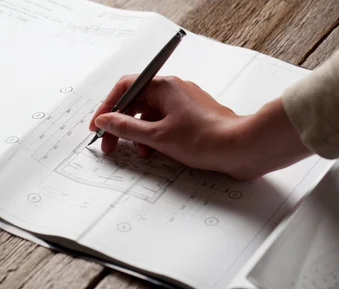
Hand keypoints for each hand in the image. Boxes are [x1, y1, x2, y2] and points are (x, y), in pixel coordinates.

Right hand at [90, 75, 310, 178]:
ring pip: (152, 116)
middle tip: (111, 146)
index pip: (125, 88)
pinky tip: (157, 153)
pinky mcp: (194, 119)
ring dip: (139, 134)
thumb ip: (127, 129)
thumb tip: (106, 121)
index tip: (98, 127)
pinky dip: (156, 138)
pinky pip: (167, 124)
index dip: (108, 107)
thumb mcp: (157, 137)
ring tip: (139, 153)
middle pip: (137, 103)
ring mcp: (185, 104)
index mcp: (164, 86)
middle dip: (122, 125)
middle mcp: (174, 90)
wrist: (240, 147)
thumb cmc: (204, 139)